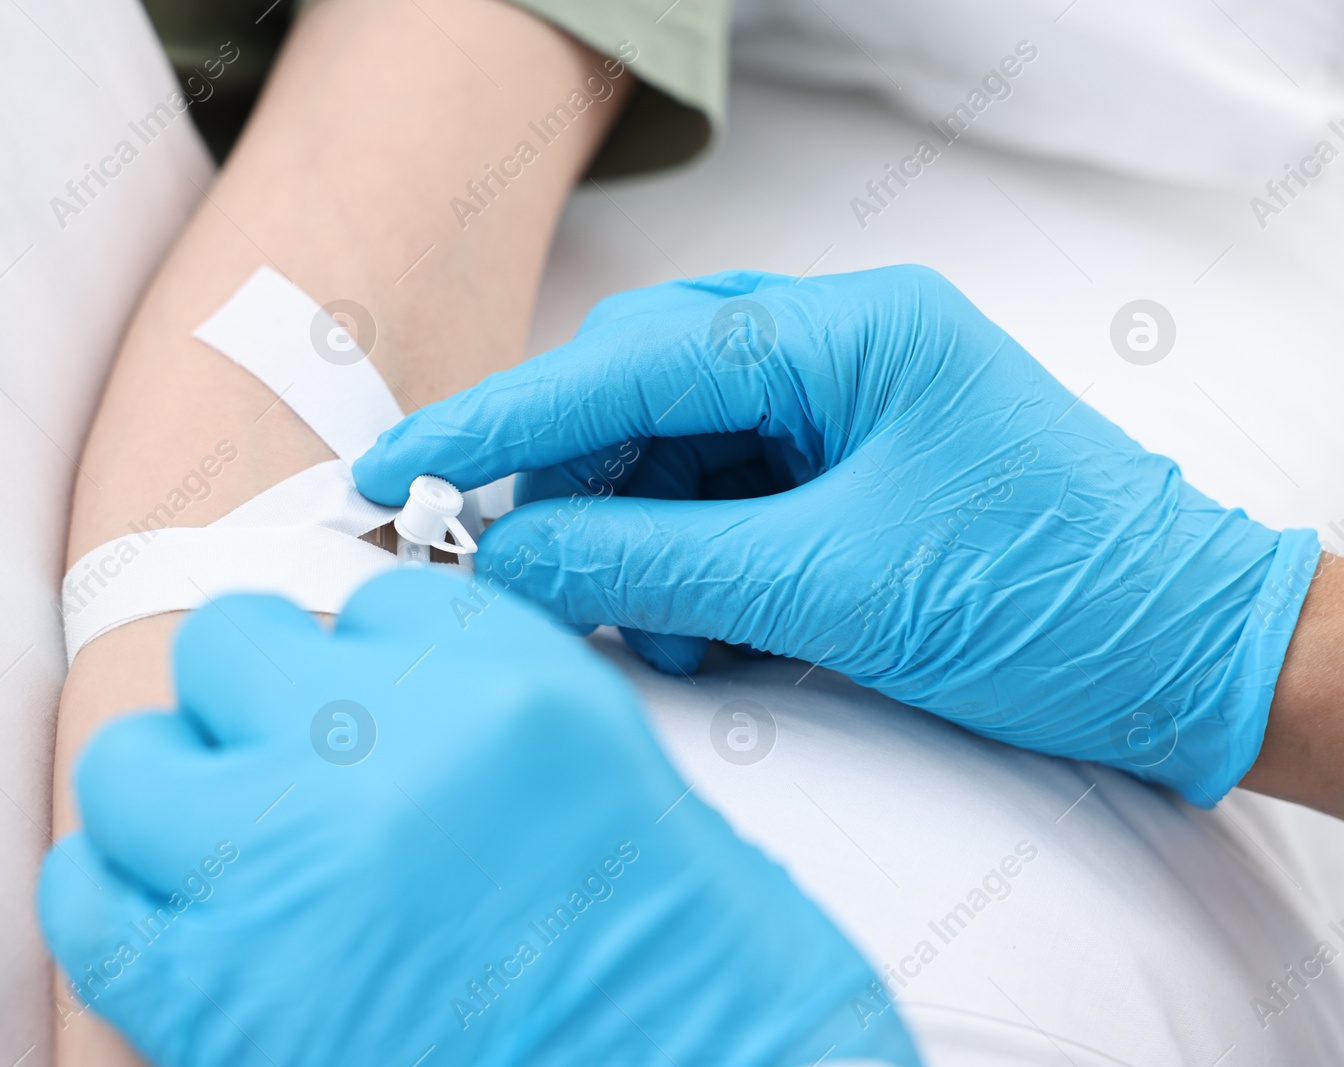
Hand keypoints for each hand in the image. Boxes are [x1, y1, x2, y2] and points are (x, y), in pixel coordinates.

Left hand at [38, 568, 919, 1066]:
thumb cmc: (667, 945)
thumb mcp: (600, 754)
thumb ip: (467, 679)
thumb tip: (354, 653)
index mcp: (495, 699)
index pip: (353, 604)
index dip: (347, 655)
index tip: (349, 694)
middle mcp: (381, 769)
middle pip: (226, 652)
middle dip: (252, 697)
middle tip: (291, 757)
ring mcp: (285, 884)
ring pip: (133, 764)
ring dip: (177, 788)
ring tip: (234, 835)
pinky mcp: (218, 1007)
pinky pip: (87, 903)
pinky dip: (112, 891)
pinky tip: (171, 905)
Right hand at [354, 267, 1320, 807]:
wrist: (1187, 664)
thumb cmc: (1056, 599)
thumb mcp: (836, 585)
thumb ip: (658, 564)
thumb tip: (514, 561)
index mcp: (846, 334)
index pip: (631, 362)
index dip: (502, 422)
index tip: (401, 468)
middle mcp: (832, 354)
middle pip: (638, 396)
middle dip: (568, 486)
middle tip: (501, 564)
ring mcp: (835, 415)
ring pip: (669, 460)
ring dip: (632, 546)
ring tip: (654, 627)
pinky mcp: (836, 480)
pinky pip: (715, 508)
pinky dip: (685, 571)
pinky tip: (702, 627)